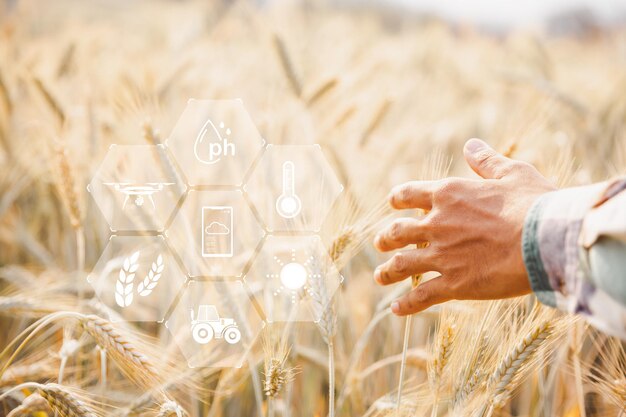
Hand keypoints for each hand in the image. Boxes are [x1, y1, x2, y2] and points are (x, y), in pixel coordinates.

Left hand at [373, 139, 555, 315]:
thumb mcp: (512, 172)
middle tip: (380, 243)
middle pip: (398, 232)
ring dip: (388, 271)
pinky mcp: (454, 284)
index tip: (393, 204)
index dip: (398, 199)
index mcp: (448, 194)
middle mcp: (437, 224)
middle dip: (386, 238)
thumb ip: (487, 161)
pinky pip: (421, 296)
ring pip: (402, 265)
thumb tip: (470, 145)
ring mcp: (442, 255)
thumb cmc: (534, 203)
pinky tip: (396, 308)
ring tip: (380, 277)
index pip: (408, 194)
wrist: (546, 240)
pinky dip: (406, 304)